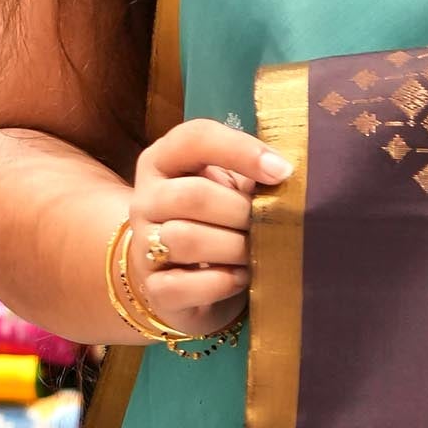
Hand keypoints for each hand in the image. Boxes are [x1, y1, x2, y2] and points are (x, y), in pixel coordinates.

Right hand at [116, 112, 288, 338]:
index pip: (194, 139)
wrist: (186, 283)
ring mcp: (143, 245)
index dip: (240, 150)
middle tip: (270, 225)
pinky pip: (184, 284)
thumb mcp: (230, 190)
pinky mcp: (154, 289)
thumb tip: (284, 175)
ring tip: (255, 253)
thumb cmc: (217, 225)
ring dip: (234, 247)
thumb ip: (250, 176)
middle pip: (192, 195)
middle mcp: (145, 200)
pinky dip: (222, 282)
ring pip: (186, 239)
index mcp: (163, 161)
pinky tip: (240, 277)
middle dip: (240, 212)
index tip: (282, 171)